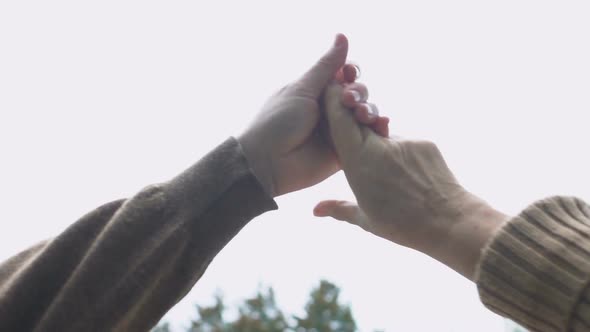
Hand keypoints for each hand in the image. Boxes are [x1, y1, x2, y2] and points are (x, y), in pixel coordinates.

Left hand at [238, 34, 387, 196]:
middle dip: (359, 92)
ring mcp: (339, 129)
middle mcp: (330, 108)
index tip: (348, 73)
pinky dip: (378, 129)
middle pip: (359, 91)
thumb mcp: (302, 89)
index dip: (351, 71)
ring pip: (366, 112)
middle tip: (348, 100)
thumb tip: (342, 36)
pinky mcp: (346, 150)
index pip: (344, 73)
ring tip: (362, 116)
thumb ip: (326, 66)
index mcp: (317, 90)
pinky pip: (368, 138)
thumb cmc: (278, 121)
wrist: (268, 162)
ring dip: (370, 109)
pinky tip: (382, 126)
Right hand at [314, 83, 507, 279]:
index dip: (332, 103)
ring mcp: (405, 141)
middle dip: (353, 120)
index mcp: (360, 163)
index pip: (340, 121)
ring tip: (389, 175)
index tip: (328, 89)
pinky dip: (401, 154)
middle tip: (353, 133)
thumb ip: (338, 209)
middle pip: (359, 121)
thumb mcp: (366, 219)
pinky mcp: (425, 142)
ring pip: (384, 135)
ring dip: (380, 146)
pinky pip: (405, 143)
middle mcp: (380, 146)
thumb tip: (316, 210)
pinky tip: (408, 176)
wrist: (449, 222)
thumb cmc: (403, 225)